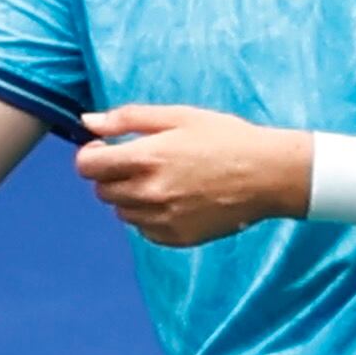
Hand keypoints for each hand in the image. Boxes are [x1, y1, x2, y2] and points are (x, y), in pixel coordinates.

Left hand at [73, 104, 304, 248]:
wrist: (268, 175)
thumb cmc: (225, 138)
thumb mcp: (178, 116)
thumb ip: (127, 119)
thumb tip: (88, 122)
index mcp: (147, 158)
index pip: (87, 166)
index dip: (91, 155)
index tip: (104, 150)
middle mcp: (149, 193)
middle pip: (101, 190)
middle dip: (112, 174)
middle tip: (141, 162)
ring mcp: (162, 219)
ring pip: (122, 212)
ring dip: (131, 196)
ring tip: (164, 180)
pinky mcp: (176, 238)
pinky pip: (144, 230)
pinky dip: (150, 216)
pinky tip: (176, 199)